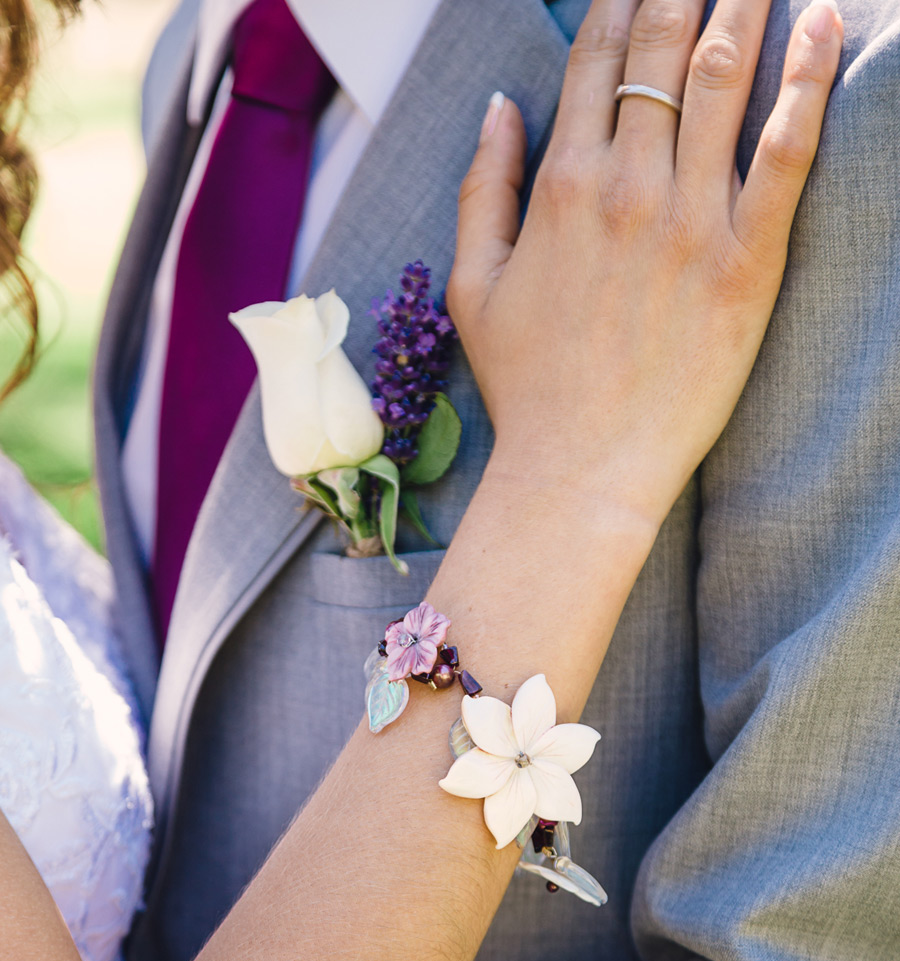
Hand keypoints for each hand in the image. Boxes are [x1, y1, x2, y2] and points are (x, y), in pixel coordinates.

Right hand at [448, 0, 841, 528]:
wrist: (580, 471)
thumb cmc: (525, 386)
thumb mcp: (472, 286)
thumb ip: (483, 186)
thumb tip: (500, 103)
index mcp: (560, 185)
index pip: (596, 59)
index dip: (619, 0)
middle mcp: (626, 186)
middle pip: (664, 50)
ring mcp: (690, 222)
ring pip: (725, 80)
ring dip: (745, 7)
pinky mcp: (747, 263)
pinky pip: (785, 154)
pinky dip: (807, 83)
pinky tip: (821, 26)